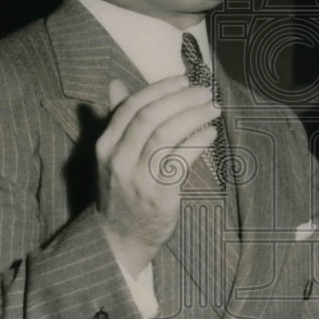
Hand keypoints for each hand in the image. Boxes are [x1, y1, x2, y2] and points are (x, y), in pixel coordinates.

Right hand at [95, 75, 219, 276]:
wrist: (118, 239)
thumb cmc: (119, 189)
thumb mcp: (110, 154)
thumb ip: (115, 118)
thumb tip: (115, 83)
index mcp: (105, 146)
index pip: (131, 108)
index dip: (159, 89)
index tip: (182, 79)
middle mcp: (119, 161)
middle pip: (150, 119)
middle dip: (180, 99)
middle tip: (204, 91)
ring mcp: (139, 180)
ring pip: (166, 137)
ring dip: (193, 117)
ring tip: (213, 109)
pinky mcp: (160, 198)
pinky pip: (181, 163)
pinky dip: (197, 143)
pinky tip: (209, 134)